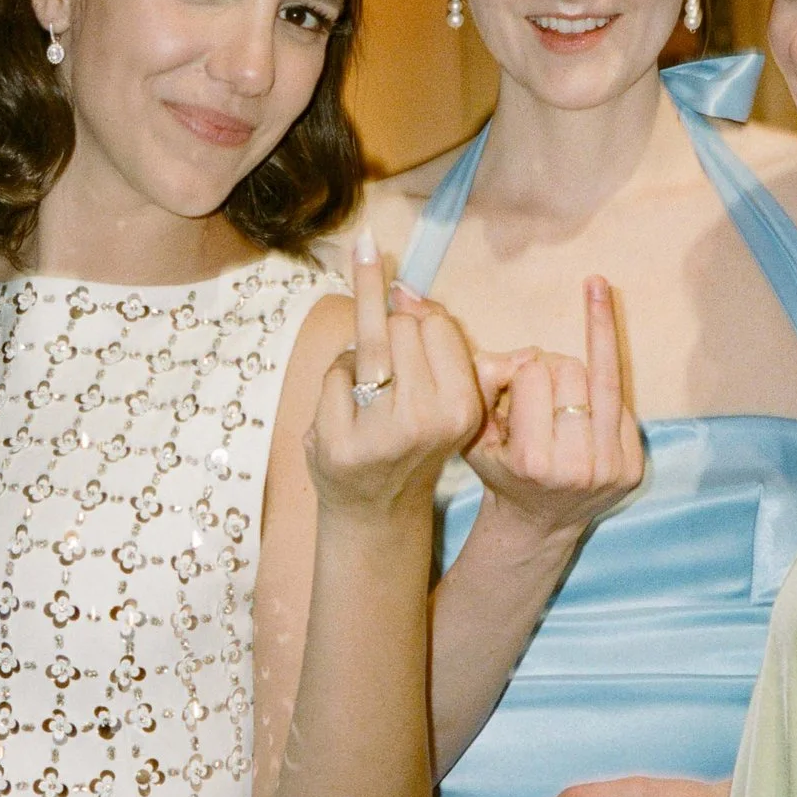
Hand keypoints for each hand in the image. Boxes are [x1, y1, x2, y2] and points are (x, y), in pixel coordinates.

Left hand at [304, 231, 485, 520]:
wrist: (378, 511)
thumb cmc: (409, 441)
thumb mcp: (444, 400)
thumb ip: (433, 343)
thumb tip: (398, 286)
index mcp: (463, 407)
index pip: (436, 322)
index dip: (418, 320)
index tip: (410, 327)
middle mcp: (428, 421)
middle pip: (400, 325)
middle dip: (389, 334)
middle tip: (391, 378)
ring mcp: (380, 434)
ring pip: (365, 341)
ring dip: (360, 355)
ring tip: (369, 389)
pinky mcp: (338, 443)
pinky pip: (334, 371)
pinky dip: (336, 380)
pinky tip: (346, 412)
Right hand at [467, 276, 644, 542]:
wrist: (537, 525)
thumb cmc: (502, 471)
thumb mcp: (473, 433)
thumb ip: (482, 382)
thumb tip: (524, 354)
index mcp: (533, 460)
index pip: (532, 373)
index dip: (518, 370)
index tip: (512, 386)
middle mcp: (576, 467)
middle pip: (571, 369)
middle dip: (551, 368)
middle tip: (540, 388)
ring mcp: (610, 468)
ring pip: (603, 379)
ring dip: (581, 372)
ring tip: (564, 384)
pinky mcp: (633, 468)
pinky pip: (623, 404)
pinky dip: (602, 399)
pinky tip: (587, 414)